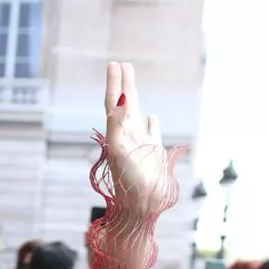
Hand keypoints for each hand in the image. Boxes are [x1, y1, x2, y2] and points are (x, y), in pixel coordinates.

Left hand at [104, 62, 174, 213]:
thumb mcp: (119, 149)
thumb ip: (119, 124)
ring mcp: (141, 143)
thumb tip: (121, 100)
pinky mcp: (154, 152)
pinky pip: (152, 132)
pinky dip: (152, 122)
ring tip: (132, 85)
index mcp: (117, 133)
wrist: (140, 204)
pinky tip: (152, 116)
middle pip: (124, 104)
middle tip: (121, 63)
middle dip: (123, 84)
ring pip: (137, 115)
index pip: (114, 103)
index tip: (114, 64)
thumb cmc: (128, 180)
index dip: (114, 84)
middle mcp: (127, 135)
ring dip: (135, 99)